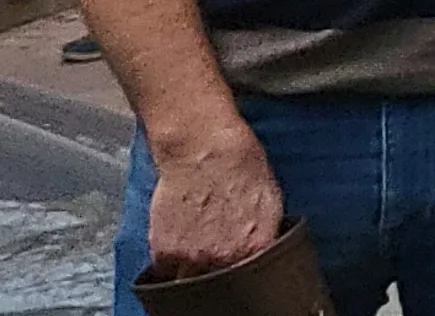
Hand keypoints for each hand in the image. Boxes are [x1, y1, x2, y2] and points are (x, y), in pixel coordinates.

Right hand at [143, 119, 283, 276]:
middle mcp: (224, 259)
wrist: (202, 146)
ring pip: (191, 284)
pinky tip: (179, 245)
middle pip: (221, 287)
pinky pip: (166, 272)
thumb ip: (265, 236)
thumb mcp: (270, 201)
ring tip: (197, 253)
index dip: (247, 279)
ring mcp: (192, 258)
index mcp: (256, 248)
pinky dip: (171, 265)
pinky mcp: (164, 252)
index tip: (242, 274)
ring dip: (194, 274)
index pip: (255, 281)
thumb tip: (265, 252)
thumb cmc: (239, 164)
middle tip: (217, 262)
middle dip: (220, 277)